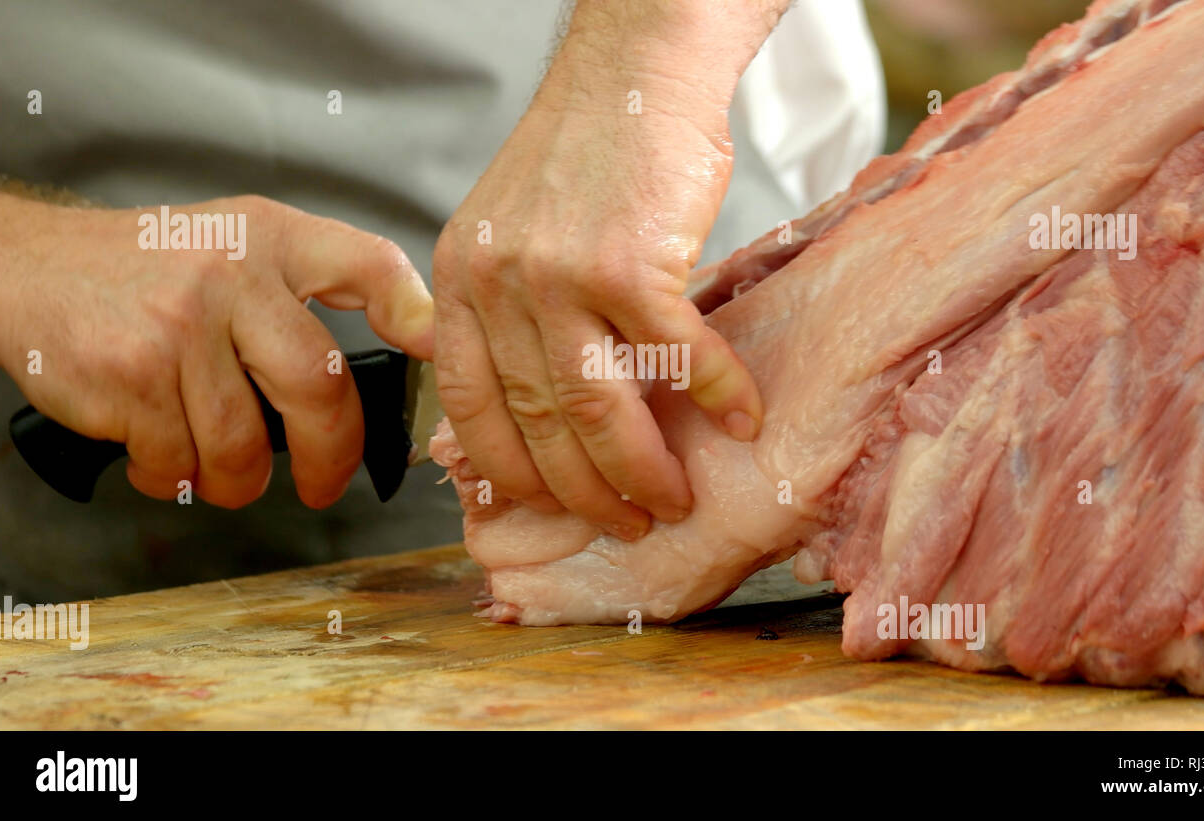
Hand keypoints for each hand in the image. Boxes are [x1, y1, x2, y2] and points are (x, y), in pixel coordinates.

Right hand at [0, 193, 433, 507]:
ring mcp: (180, 326)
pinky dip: (175, 477)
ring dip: (235, 481)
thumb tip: (407, 346)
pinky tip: (161, 453)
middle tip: (322, 484)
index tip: (434, 350)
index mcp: (271, 240)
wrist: (29, 269)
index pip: (365, 263)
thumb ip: (309, 285)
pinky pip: (180, 461)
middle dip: (329, 457)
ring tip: (218, 467)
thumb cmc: (148, 271)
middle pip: (318, 388)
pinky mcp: (132, 375)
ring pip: (242, 445)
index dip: (412, 310)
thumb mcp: (237, 245)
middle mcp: (231, 275)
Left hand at [432, 28, 766, 540]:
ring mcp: (559, 273)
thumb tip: (542, 409)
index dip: (515, 472)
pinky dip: (717, 394)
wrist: (635, 73)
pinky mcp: (630, 261)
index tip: (553, 506)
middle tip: (626, 520)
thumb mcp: (508, 233)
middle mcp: (497, 283)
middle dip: (586, 490)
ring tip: (673, 498)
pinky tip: (742, 419)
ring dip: (642, 468)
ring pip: (599, 408)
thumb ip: (509, 316)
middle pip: (538, 421)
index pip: (470, 406)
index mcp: (460, 281)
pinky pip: (677, 354)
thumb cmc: (586, 156)